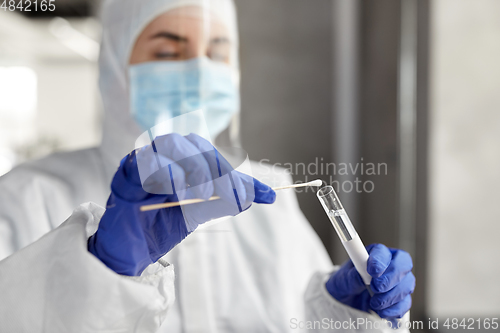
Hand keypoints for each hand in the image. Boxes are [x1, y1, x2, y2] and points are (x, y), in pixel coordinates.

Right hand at [88, 133, 275, 275]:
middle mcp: (167, 154)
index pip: (215, 157)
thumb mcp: (202, 211)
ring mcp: (147, 157)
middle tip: (230, 196)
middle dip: (218, 170)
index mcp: (185, 160)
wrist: (133, 247)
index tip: (265, 196)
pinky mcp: (128, 169)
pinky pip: (148, 160)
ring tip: (203, 195)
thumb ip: (226, 200)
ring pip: (172, 143)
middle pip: (196, 144)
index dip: (239, 176)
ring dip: (194, 167)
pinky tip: (180, 194)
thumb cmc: (164, 223)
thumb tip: (259, 195)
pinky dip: (168, 173)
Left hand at [326, 244, 414, 322]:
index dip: (380, 261)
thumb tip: (360, 276)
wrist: (346, 300)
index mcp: (375, 254)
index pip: (384, 252)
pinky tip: (382, 312)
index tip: (372, 271)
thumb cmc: (346, 283)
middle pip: (403, 265)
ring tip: (374, 303)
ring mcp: (398, 282)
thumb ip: (352, 277)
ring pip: (407, 285)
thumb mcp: (343, 279)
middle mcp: (390, 265)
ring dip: (391, 296)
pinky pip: (405, 303)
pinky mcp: (400, 299)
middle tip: (376, 288)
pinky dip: (395, 309)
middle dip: (391, 278)